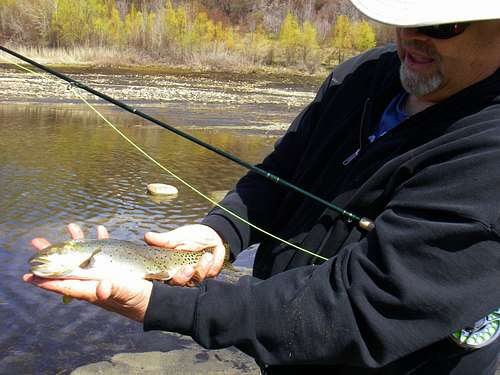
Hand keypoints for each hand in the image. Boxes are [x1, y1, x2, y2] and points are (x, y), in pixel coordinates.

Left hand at [23, 223, 151, 322]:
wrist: (157, 301)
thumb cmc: (140, 300)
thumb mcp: (127, 294)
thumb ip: (113, 290)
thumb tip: (101, 287)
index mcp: (93, 290)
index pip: (66, 285)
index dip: (47, 281)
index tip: (30, 276)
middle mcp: (95, 282)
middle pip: (69, 267)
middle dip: (54, 255)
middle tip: (38, 242)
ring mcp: (105, 273)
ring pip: (85, 256)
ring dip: (77, 241)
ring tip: (71, 226)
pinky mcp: (117, 267)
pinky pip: (104, 252)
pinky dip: (101, 240)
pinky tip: (101, 230)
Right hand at [144, 224, 225, 285]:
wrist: (211, 235)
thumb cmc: (191, 236)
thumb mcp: (177, 237)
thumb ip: (163, 240)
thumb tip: (147, 237)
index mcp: (168, 267)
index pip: (161, 279)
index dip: (163, 279)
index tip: (167, 273)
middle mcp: (179, 275)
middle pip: (178, 284)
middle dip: (183, 277)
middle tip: (188, 268)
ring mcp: (194, 277)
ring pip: (195, 281)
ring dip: (201, 269)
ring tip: (206, 256)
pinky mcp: (207, 275)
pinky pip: (209, 275)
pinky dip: (211, 265)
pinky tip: (212, 256)